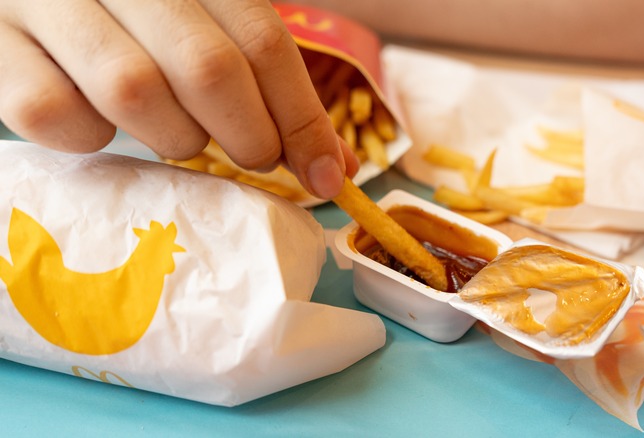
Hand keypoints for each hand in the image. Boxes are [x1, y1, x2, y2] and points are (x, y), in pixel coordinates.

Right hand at [0, 0, 357, 198]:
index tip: (327, 177)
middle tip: (253, 157)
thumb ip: (264, 84)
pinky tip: (96, 120)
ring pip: (135, 92)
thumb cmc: (134, 22)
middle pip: (208, 67)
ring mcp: (45, 2)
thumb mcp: (204, 30)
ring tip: (174, 132)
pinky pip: (52, 114)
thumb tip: (332, 167)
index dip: (303, 118)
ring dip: (172, 136)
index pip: (263, 40)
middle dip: (247, 136)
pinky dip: (87, 136)